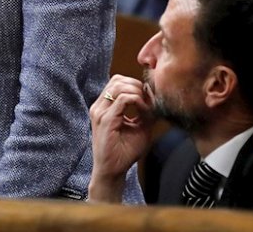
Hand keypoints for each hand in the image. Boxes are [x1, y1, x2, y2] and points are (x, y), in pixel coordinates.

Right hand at [87, 74, 153, 201]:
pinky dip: (137, 101)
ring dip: (137, 92)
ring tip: (147, 106)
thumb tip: (154, 95)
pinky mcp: (105, 120)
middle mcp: (99, 107)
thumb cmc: (124, 152)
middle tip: (149, 100)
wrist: (112, 172)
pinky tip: (144, 111)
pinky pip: (123, 99)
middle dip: (137, 86)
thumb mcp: (140, 127)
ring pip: (119, 86)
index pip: (117, 82)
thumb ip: (146, 111)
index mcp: (103, 107)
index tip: (149, 98)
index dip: (135, 85)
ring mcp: (100, 112)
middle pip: (117, 80)